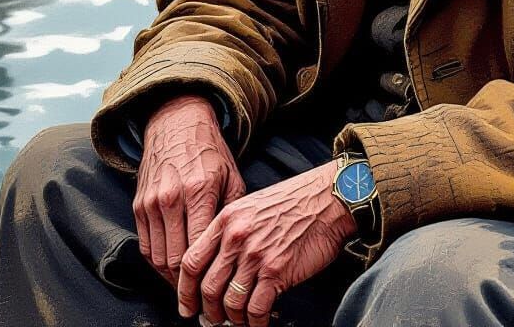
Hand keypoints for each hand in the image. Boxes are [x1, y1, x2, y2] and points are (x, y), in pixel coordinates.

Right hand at [133, 94, 244, 285]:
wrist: (177, 124)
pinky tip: (171, 271)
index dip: (207, 276)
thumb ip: (232, 212)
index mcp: (200, 191)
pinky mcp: (138, 205)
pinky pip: (146, 246)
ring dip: (171, 280)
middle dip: (188, 286)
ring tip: (187, 292)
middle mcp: (172, 198)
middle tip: (201, 303)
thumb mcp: (232, 176)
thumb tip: (235, 248)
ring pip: (158, 258)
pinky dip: (157, 264)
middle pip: (176, 259)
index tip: (216, 292)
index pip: (200, 247)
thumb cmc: (210, 152)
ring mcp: (152, 203)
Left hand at [177, 160, 355, 326]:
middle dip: (208, 311)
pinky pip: (255, 309)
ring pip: (230, 303)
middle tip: (213, 320)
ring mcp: (256, 255)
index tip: (187, 305)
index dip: (185, 291)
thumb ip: (231, 231)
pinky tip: (259, 322)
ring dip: (232, 320)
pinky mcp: (276, 271)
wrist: (328, 198)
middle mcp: (236, 237)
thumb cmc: (294, 201)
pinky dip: (254, 323)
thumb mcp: (252, 205)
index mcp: (227, 219)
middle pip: (207, 287)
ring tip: (238, 322)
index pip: (191, 262)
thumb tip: (217, 267)